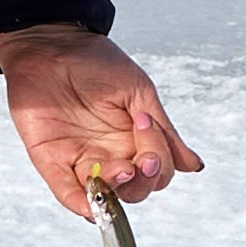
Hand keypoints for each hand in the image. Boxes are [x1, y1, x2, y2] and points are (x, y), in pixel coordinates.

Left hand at [0, 27, 205, 215]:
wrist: (52, 41)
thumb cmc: (97, 62)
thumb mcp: (138, 92)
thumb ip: (163, 131)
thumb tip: (195, 166)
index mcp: (133, 140)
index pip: (156, 172)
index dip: (159, 160)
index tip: (145, 124)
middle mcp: (109, 155)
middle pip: (134, 191)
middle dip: (142, 181)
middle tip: (141, 160)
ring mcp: (80, 159)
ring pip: (103, 195)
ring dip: (115, 191)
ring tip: (120, 170)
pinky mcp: (51, 159)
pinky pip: (65, 191)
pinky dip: (78, 202)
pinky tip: (91, 205)